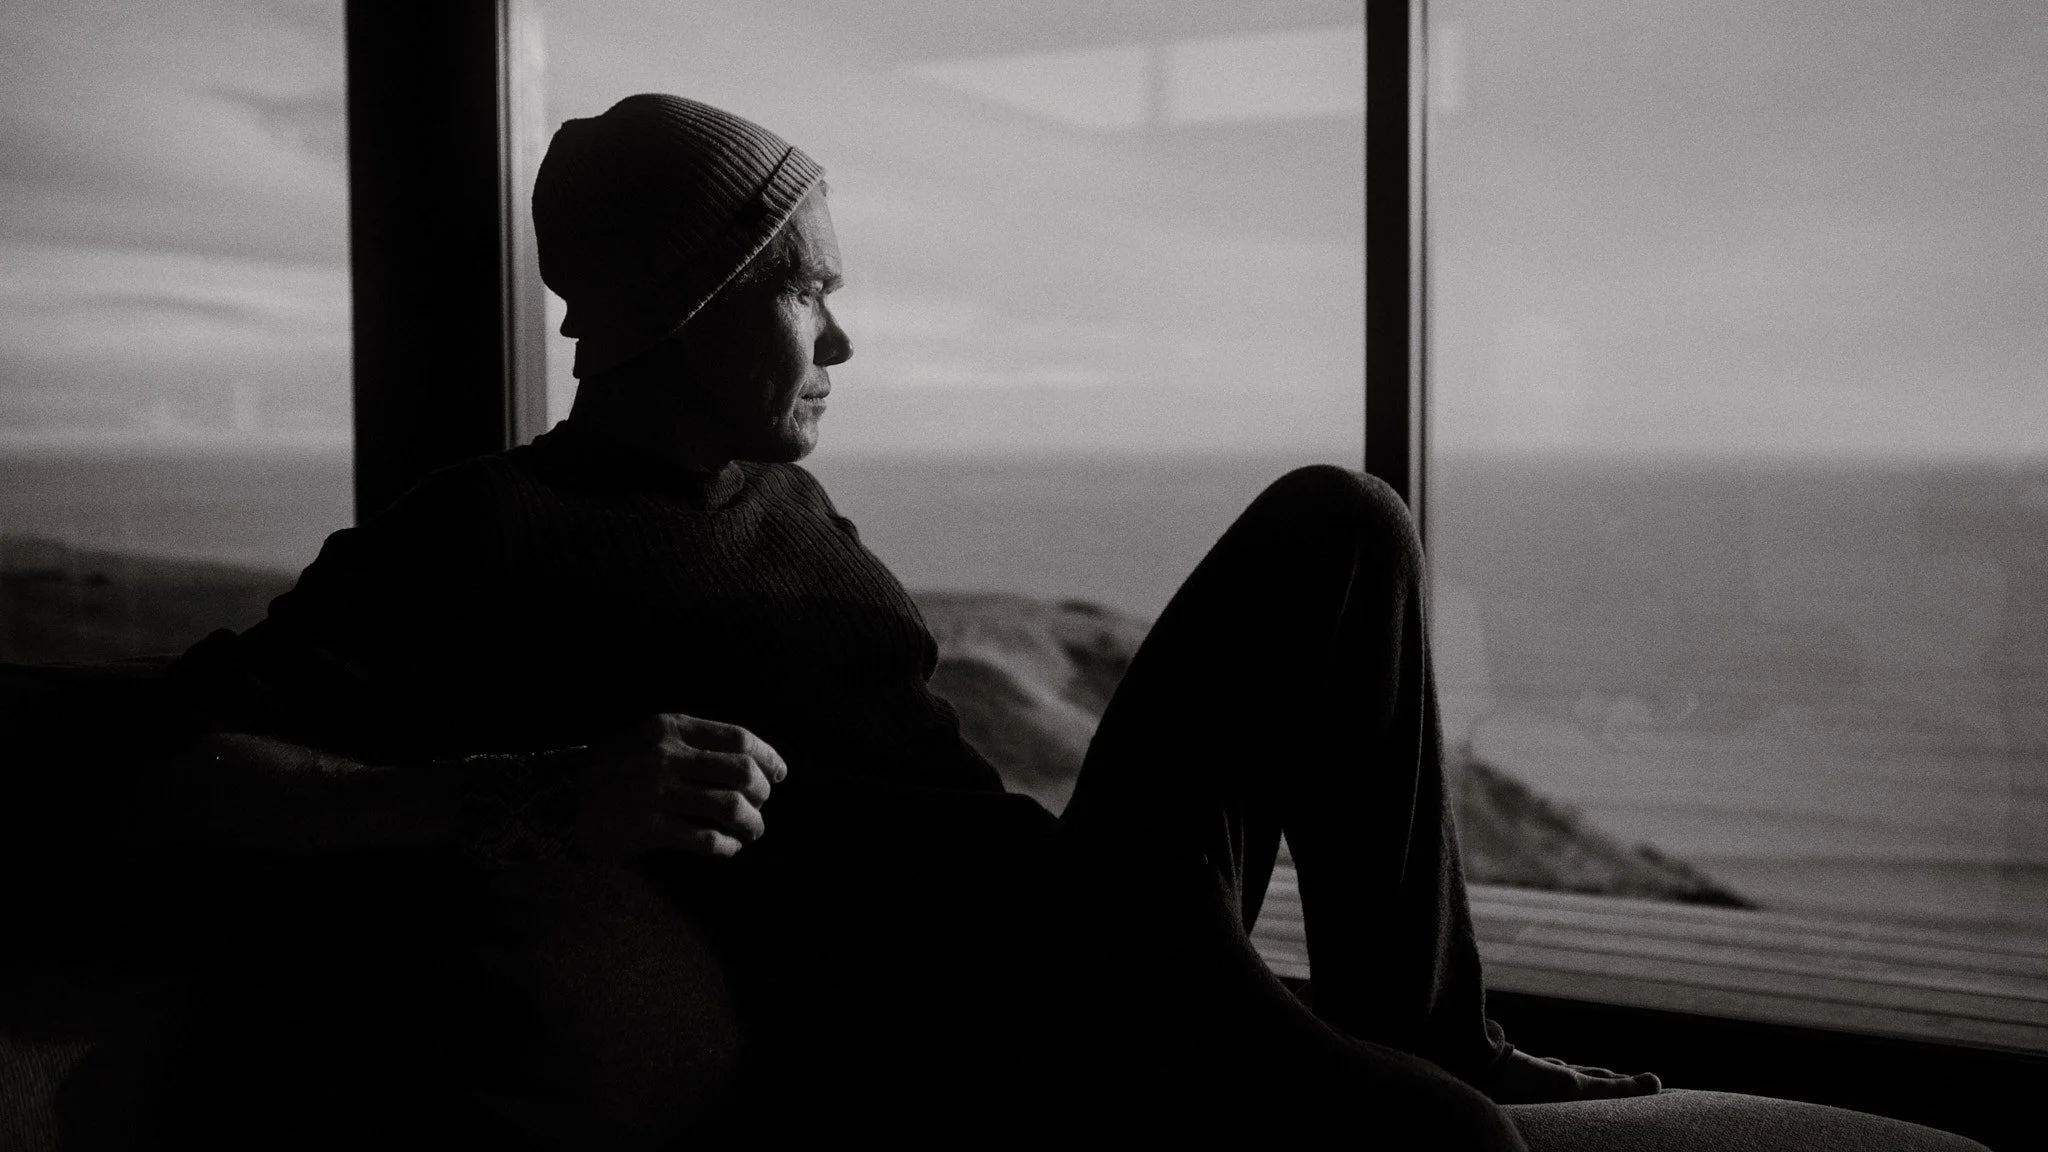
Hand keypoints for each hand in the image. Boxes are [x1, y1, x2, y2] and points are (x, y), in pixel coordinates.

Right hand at [581, 713, 788, 858]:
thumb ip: (688, 742)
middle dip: (763, 793)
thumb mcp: (645, 737)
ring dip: (751, 823)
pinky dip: (725, 847)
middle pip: (742, 771)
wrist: (557, 799)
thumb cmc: (611, 769)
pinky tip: (727, 848)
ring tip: (751, 832)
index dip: (768, 757)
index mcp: (670, 727)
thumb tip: (746, 761)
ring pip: (730, 807)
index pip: (738, 737)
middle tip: (762, 806)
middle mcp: (666, 754)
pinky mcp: (649, 826)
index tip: (780, 774)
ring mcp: (658, 791)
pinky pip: (704, 839)